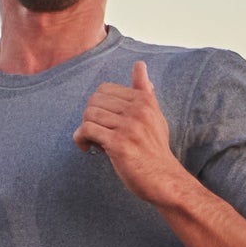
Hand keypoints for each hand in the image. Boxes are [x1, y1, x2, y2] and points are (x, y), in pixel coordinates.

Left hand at [73, 61, 187, 205]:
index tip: (103, 122)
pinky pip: (87, 130)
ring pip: (89, 115)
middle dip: (90, 117)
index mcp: (144, 101)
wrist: (165, 180)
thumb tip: (139, 66)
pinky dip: (80, 139)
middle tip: (96, 134)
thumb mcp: (155, 116)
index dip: (98, 105)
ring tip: (92, 142)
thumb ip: (145, 92)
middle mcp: (138, 110)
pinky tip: (87, 148)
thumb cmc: (156, 150)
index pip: (105, 90)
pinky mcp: (119, 144)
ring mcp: (129, 127)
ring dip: (84, 130)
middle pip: (94, 100)